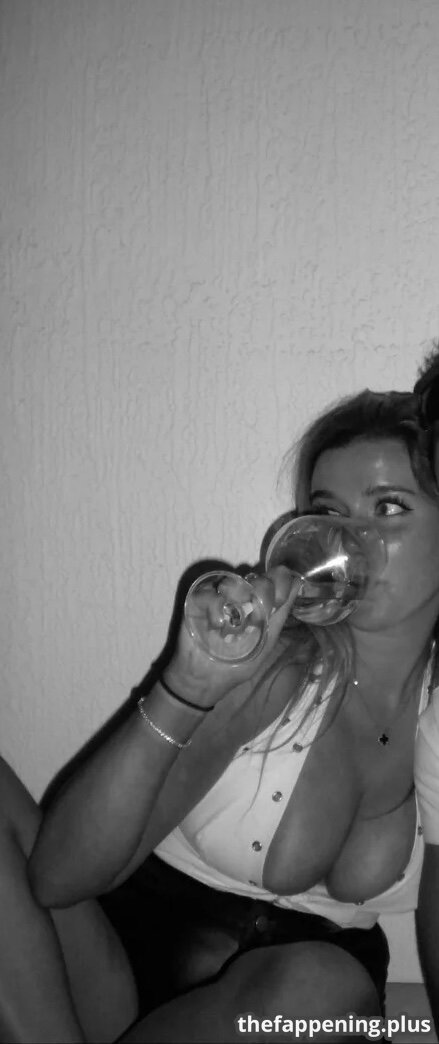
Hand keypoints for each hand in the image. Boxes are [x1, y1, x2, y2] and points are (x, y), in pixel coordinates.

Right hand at [164, 566, 299, 707]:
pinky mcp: (197, 602)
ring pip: (233, 582)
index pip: (276, 579)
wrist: (206, 680)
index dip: (281, 583)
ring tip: (236, 620)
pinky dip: (215, 606)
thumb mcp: (265, 642)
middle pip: (258, 579)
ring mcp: (219, 597)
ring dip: (239, 597)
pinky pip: (208, 594)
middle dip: (264, 593)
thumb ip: (280, 615)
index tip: (280, 599)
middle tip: (260, 613)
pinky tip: (218, 625)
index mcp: (260, 603)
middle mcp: (241, 596)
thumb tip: (298, 583)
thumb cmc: (236, 663)